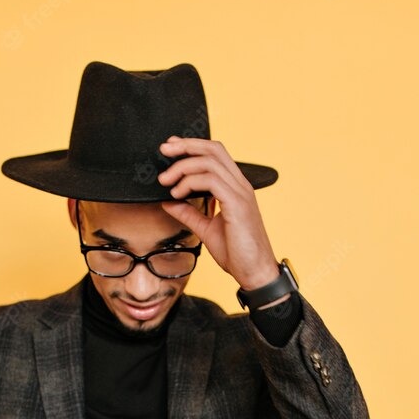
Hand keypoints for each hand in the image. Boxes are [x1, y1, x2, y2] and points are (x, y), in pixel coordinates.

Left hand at [157, 136, 279, 289]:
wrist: (255, 273)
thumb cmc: (237, 253)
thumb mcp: (206, 229)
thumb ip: (189, 213)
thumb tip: (168, 202)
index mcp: (235, 188)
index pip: (215, 154)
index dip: (192, 145)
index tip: (171, 147)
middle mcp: (240, 185)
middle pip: (213, 149)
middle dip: (185, 145)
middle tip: (164, 150)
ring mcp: (240, 193)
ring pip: (209, 162)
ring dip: (183, 167)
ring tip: (166, 181)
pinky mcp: (237, 204)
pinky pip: (211, 181)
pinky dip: (190, 183)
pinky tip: (178, 194)